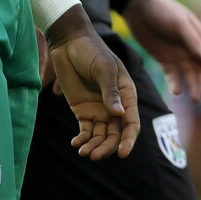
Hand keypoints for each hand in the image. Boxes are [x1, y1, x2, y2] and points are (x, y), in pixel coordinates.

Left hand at [45, 6, 139, 158]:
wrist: (69, 43)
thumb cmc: (91, 51)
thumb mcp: (103, 68)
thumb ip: (110, 91)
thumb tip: (119, 114)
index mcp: (126, 93)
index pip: (131, 121)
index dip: (129, 138)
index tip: (122, 153)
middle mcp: (115, 104)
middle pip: (116, 133)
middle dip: (107, 147)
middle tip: (94, 156)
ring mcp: (99, 108)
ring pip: (101, 135)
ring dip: (94, 145)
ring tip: (82, 151)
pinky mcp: (83, 110)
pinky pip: (86, 130)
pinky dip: (82, 139)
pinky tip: (75, 143)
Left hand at [121, 0, 200, 102]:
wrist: (138, 6)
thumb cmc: (163, 10)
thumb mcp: (180, 24)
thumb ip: (194, 42)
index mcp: (199, 37)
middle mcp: (191, 47)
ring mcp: (177, 53)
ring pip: (188, 74)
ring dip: (193, 86)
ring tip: (195, 100)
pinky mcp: (162, 58)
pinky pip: (171, 74)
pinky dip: (174, 83)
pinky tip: (176, 92)